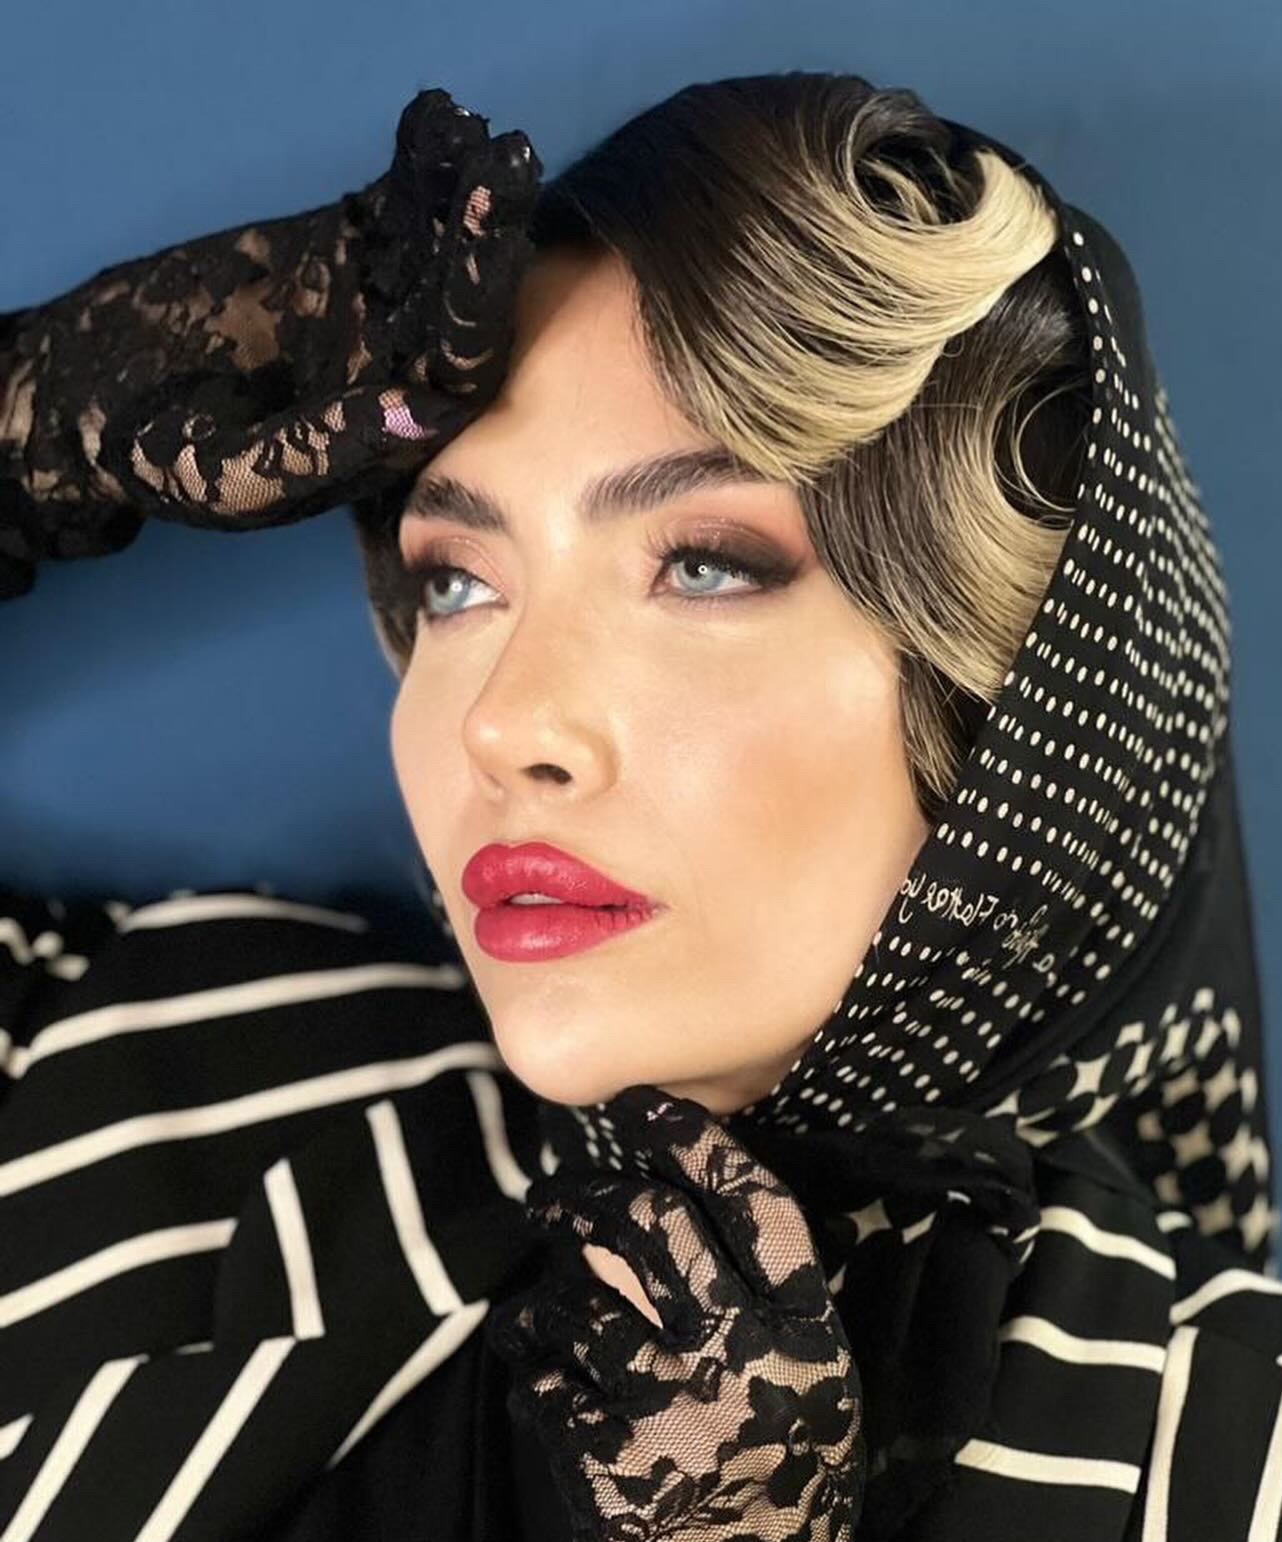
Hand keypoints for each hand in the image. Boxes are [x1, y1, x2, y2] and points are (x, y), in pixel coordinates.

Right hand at [0, 89, 541, 595]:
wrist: (104, 400)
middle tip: (508, 169)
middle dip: (484, 241)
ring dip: (460, 193)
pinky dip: (415, 169)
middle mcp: (402, 369)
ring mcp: (377, 306)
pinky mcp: (340, 252)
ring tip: (477, 134)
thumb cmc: (168, 462)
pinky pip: (390, 210)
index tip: (487, 259)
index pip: (456, 378)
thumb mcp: (237, 475)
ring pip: (435, 249)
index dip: (475, 319)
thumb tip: (425, 412)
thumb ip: (324, 450)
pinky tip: (435, 122)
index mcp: (395, 435)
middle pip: (460, 306)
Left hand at [488, 1085, 865, 1540]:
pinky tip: (547, 1397)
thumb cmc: (778, 1481)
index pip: (755, 1205)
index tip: (645, 1104)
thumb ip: (760, 1303)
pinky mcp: (614, 1467)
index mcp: (804, 1332)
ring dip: (542, 1306)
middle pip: (651, 1228)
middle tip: (549, 1196)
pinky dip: (537, 1384)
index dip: (696, 1143)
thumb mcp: (806, 1384)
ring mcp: (676, 1410)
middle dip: (586, 1197)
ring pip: (578, 1303)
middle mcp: (745, 1357)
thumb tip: (671, 1203)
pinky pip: (545, 1386)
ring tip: (533, 1320)